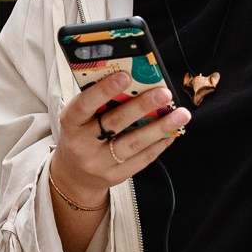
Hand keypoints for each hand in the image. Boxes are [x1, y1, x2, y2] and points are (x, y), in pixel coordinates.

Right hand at [47, 72, 187, 207]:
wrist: (74, 174)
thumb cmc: (80, 134)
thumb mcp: (79, 117)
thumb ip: (98, 101)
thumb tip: (133, 82)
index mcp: (70, 124)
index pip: (85, 104)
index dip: (104, 90)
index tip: (126, 76)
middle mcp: (82, 145)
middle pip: (115, 123)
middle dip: (142, 106)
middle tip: (164, 93)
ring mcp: (99, 163)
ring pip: (134, 143)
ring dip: (160, 127)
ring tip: (181, 114)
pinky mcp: (115, 176)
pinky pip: (142, 159)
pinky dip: (159, 144)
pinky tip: (172, 132)